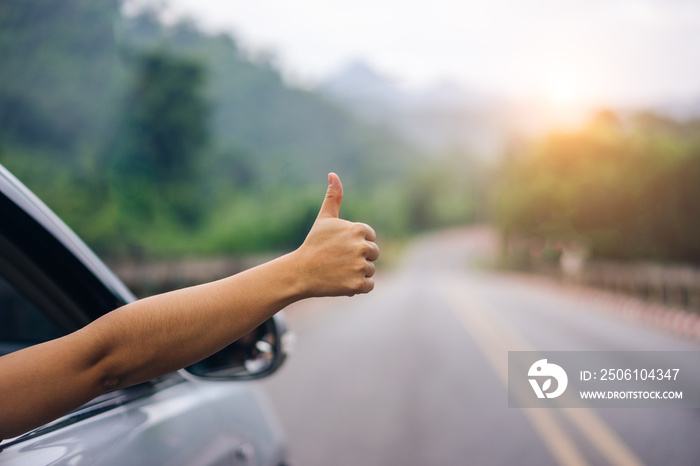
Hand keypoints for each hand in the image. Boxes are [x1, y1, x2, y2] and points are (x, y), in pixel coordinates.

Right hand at [293, 173, 378, 296]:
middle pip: (373, 254)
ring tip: (338, 270)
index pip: (371, 238)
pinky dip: (357, 286)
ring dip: (357, 272)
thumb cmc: (314, 244)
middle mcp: (362, 247)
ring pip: (370, 270)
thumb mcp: (324, 219)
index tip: (340, 246)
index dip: (356, 243)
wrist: (300, 272)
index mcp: (358, 229)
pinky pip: (368, 286)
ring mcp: (360, 266)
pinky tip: (342, 281)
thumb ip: (334, 196)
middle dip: (359, 258)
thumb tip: (333, 174)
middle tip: (339, 259)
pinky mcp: (357, 285)